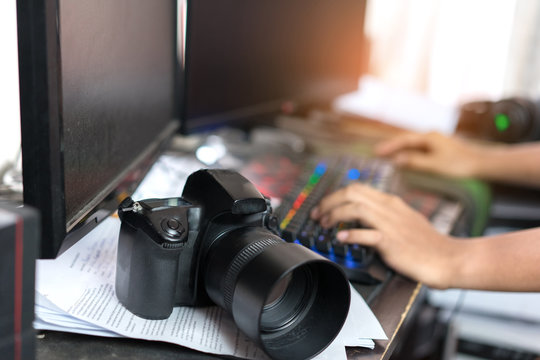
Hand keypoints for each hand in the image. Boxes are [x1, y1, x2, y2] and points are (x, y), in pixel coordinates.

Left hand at [310, 183, 460, 288]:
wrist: (448, 258)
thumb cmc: (425, 243)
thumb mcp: (403, 219)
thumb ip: (382, 214)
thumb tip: (359, 215)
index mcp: (390, 202)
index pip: (356, 188)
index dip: (335, 196)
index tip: (323, 208)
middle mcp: (388, 208)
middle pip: (351, 193)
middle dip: (329, 201)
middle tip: (317, 215)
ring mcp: (391, 224)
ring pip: (356, 208)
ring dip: (334, 215)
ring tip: (324, 225)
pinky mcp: (392, 243)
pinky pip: (367, 234)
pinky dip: (351, 234)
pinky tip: (341, 239)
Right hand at [375, 131, 483, 177]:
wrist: (483, 164)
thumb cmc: (460, 165)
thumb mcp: (434, 165)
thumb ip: (415, 161)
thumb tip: (397, 159)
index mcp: (429, 137)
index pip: (404, 140)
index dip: (389, 146)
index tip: (377, 152)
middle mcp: (432, 137)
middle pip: (407, 140)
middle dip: (392, 147)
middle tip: (377, 153)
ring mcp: (437, 142)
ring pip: (414, 145)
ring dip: (401, 150)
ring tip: (388, 156)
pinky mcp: (440, 149)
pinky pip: (420, 149)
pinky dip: (410, 153)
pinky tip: (407, 159)